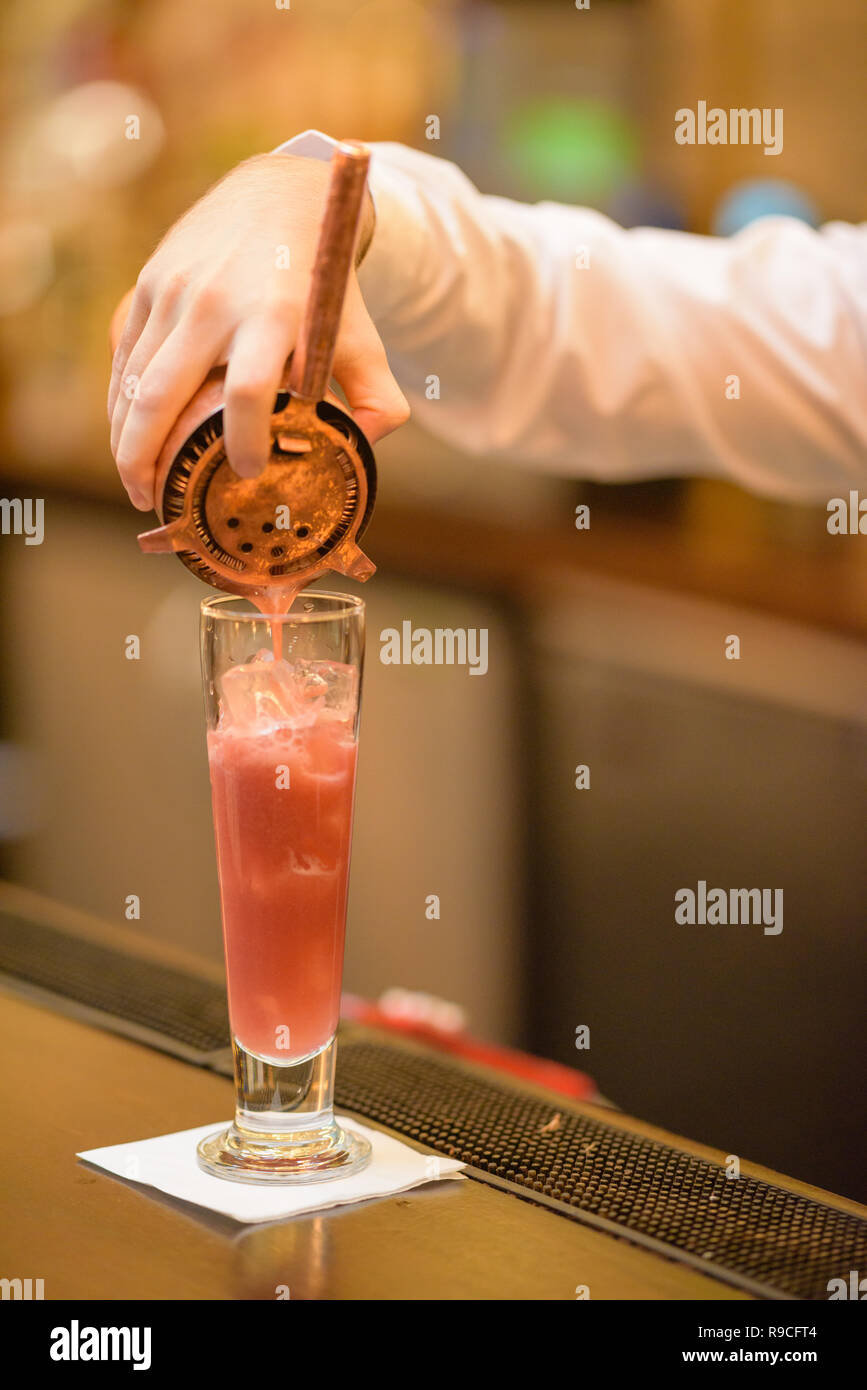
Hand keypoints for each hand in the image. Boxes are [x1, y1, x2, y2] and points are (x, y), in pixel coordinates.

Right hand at [108, 153, 408, 509]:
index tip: (248, 471)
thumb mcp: (360, 333)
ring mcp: (171, 292)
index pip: (247, 392)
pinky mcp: (147, 286)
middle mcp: (212, 303)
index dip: (244, 441)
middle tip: (154, 504)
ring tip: (135, 484)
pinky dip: (118, 404)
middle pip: (161, 397)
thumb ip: (379, 397)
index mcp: (272, 316)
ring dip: (125, 442)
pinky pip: (124, 358)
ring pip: (131, 384)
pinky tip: (127, 436)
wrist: (278, 196)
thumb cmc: (322, 281)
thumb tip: (364, 451)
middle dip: (147, 461)